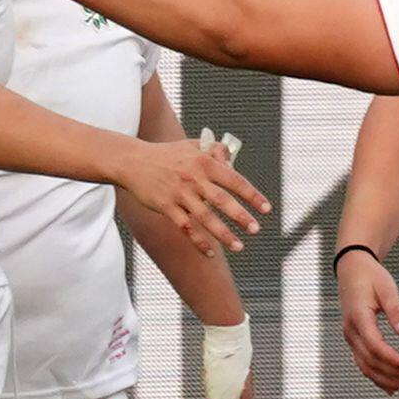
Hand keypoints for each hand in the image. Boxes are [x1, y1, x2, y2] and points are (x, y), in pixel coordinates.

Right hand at [119, 135, 267, 256]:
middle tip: (256, 229)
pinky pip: (185, 228)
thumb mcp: (191, 145)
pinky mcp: (166, 207)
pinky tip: (210, 253)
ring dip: (223, 234)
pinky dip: (198, 241)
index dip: (252, 195)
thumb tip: (233, 161)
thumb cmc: (167, 154)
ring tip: (239, 247)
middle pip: (222, 200)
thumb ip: (214, 151)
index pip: (234, 180)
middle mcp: (193, 178)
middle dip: (240, 216)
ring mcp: (179, 194)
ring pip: (204, 218)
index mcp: (204, 162)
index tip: (266, 209)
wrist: (132, 161)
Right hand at [337, 247, 398, 393]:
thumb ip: (396, 311)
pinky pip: (363, 363)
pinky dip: (376, 377)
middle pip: (370, 362)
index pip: (375, 346)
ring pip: (365, 367)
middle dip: (392, 375)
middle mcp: (351, 332)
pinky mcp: (354, 340)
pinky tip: (391, 387)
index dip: (393, 360)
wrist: (352, 270)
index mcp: (358, 318)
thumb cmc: (371, 276)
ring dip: (385, 380)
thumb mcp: (387, 288)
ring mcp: (350, 337)